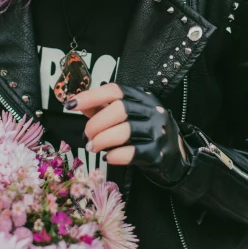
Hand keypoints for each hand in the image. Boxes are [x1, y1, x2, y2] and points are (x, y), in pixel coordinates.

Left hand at [66, 83, 189, 184]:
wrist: (176, 158)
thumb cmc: (146, 133)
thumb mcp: (130, 116)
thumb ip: (104, 108)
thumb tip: (78, 103)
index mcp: (143, 97)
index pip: (115, 90)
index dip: (91, 96)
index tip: (71, 104)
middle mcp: (152, 111)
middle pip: (119, 109)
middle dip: (96, 123)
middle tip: (87, 135)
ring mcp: (158, 131)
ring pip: (124, 131)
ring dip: (102, 140)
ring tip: (92, 147)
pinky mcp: (158, 153)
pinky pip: (132, 152)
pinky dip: (115, 155)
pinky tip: (108, 156)